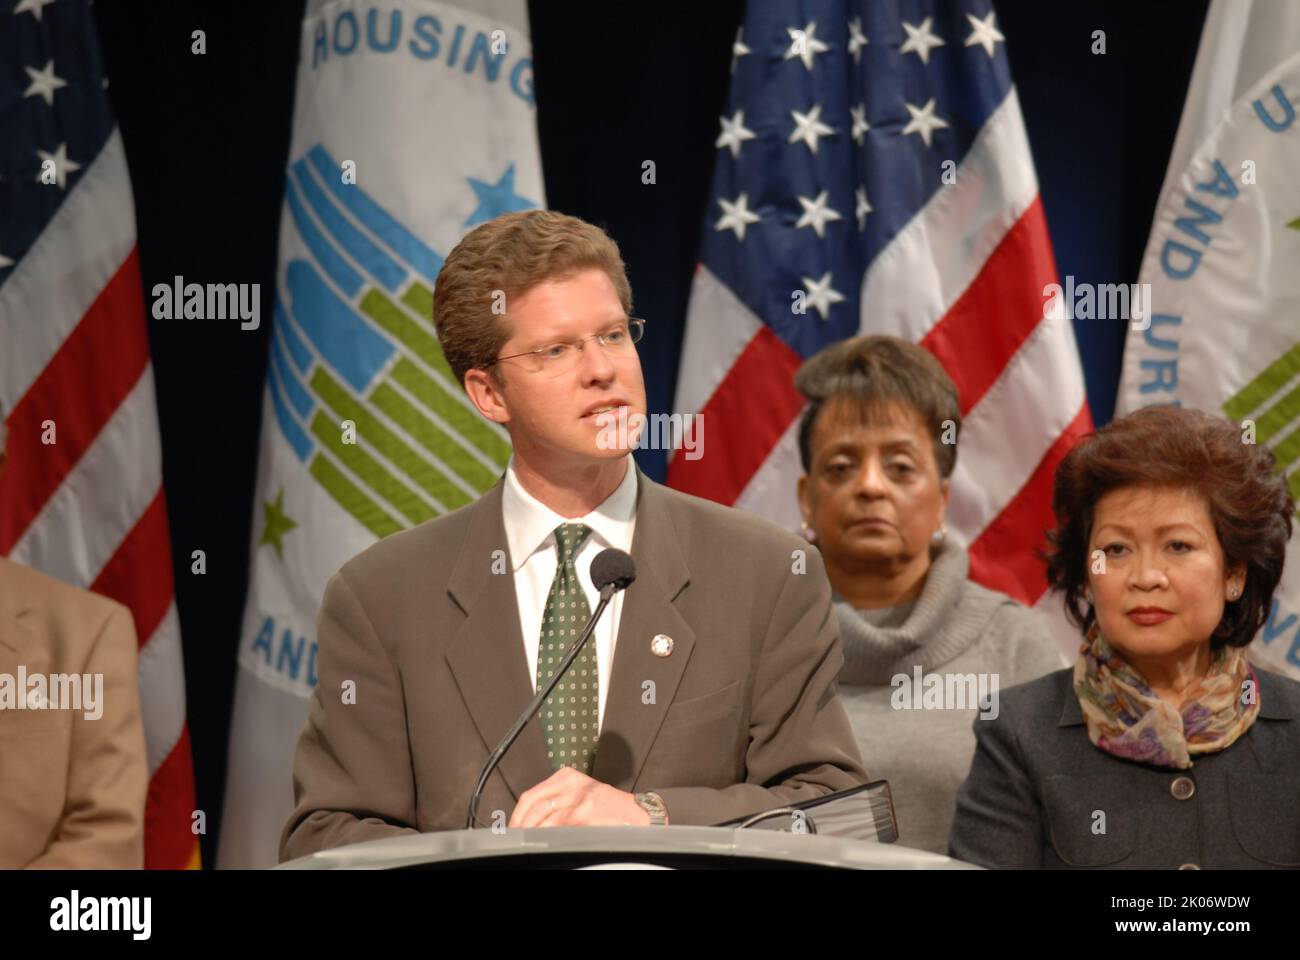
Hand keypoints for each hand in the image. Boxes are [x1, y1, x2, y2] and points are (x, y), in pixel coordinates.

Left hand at [508, 767, 650, 827]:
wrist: (636, 813)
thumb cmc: (607, 806)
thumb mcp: (579, 794)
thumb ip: (556, 801)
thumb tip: (529, 820)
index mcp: (566, 777)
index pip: (531, 795)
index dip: (518, 814)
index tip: (512, 827)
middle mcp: (572, 783)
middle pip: (535, 804)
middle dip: (522, 824)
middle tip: (516, 837)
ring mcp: (580, 797)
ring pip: (546, 816)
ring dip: (533, 832)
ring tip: (528, 841)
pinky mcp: (588, 811)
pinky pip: (562, 825)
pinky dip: (550, 835)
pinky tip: (546, 841)